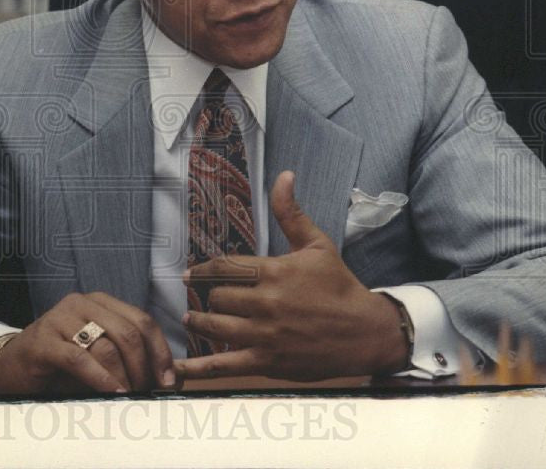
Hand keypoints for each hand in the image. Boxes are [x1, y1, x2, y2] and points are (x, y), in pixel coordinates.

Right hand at [0, 291, 177, 395]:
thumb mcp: (97, 355)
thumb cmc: (59, 363)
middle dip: (144, 367)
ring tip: (130, 397)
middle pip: (128, 332)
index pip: (142, 320)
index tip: (168, 380)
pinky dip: (100, 378)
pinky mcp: (43, 340)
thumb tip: (166, 379)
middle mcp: (81, 303)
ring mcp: (60, 318)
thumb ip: (126, 358)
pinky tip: (112, 392)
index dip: (160, 351)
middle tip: (148, 392)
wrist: (10, 365)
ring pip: (106, 345)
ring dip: (125, 376)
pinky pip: (79, 358)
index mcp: (100, 302)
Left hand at [175, 171, 408, 381]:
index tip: (190, 274)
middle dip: (210, 297)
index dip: (202, 270)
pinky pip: (224, 365)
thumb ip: (291, 213)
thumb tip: (283, 176)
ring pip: (215, 327)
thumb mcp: (317, 244)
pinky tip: (179, 369)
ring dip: (199, 322)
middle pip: (218, 298)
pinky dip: (198, 368)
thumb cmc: (340, 286)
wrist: (366, 332)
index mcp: (274, 272)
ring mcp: (265, 335)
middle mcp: (266, 303)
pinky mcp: (267, 362)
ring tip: (192, 319)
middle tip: (206, 299)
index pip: (224, 268)